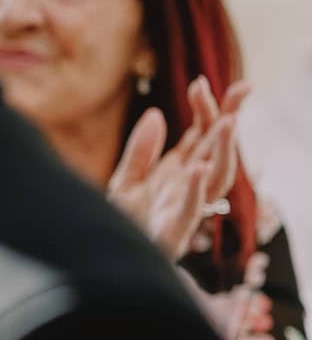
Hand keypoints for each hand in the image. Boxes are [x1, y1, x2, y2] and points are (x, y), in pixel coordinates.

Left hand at [107, 77, 247, 259]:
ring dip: (225, 150)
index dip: (208, 109)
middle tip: (237, 91)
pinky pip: (191, 209)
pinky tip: (198, 168)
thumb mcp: (125, 180)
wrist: (102, 258)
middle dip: (227, 120)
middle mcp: (189, 187)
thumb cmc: (123, 223)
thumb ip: (141, 150)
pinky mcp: (173, 232)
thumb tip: (157, 113)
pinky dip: (196, 189)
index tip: (203, 81)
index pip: (203, 135)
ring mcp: (185, 208)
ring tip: (227, 121)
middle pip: (217, 150)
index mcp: (179, 171)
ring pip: (218, 178)